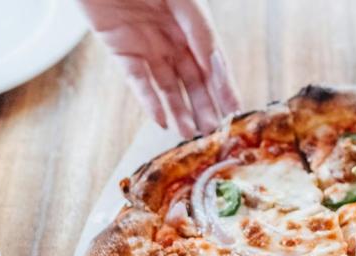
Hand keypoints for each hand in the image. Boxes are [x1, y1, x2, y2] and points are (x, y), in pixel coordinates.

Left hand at [81, 0, 240, 135]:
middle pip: (192, 78)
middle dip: (204, 105)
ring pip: (168, 85)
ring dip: (180, 110)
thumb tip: (214, 62)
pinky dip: (149, 101)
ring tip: (190, 134)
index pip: (213, 61)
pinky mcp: (121, 50)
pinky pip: (138, 81)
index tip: (234, 111)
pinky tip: (161, 121)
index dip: (224, 87)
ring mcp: (147, 44)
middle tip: (214, 132)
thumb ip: (198, 27)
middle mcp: (172, 36)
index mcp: (191, 21)